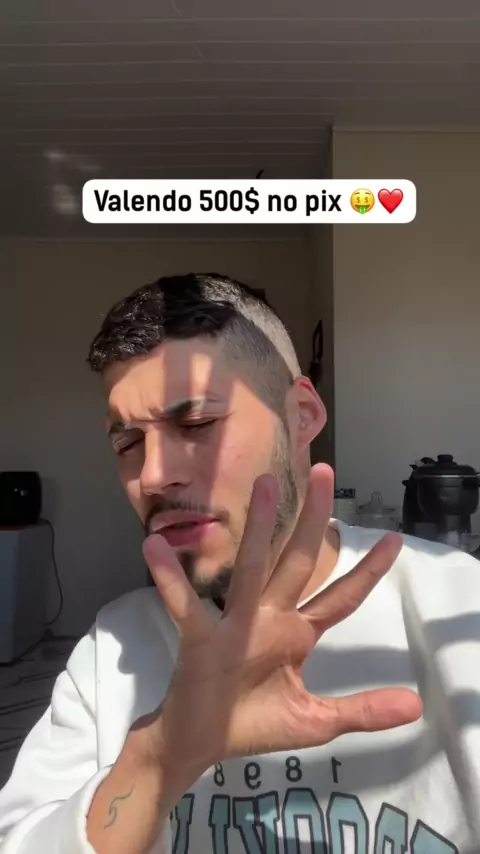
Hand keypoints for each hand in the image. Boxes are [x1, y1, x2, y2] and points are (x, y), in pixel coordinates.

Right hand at [141, 464, 421, 777]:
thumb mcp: (316, 721)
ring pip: (252, 569)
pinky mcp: (201, 638)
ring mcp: (235, 624)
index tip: (394, 538)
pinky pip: (186, 606)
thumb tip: (416, 707)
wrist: (198, 744)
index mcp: (298, 634)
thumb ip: (362, 710)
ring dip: (258, 529)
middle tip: (324, 471)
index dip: (368, 571)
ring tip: (264, 486)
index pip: (340, 597)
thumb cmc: (252, 723)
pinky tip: (155, 545)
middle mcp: (269, 618)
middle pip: (298, 563)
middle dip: (312, 519)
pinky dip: (171, 578)